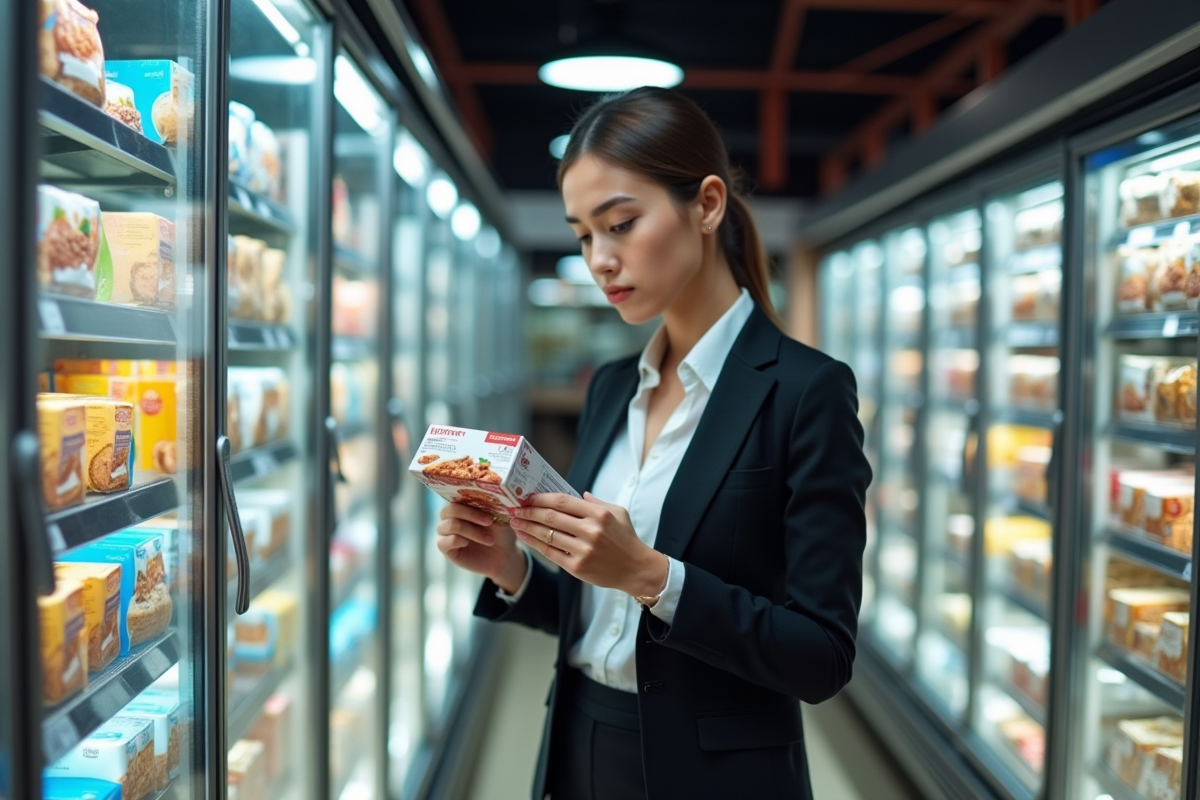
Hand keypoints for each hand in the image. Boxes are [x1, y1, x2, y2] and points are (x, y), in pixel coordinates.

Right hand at [436, 503, 526, 592]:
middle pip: (450, 509)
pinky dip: (460, 541)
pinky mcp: (446, 549)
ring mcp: (446, 533)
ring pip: (451, 525)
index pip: (456, 496)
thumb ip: (491, 505)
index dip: (470, 499)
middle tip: (490, 521)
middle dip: (471, 514)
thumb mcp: (500, 517)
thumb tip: (490, 493)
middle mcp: (449, 518)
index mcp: (461, 505)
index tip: (489, 505)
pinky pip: (444, 542)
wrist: (504, 556)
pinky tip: (469, 544)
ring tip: (489, 539)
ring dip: (472, 531)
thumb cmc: (501, 533)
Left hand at [509, 492, 666, 596]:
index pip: (562, 501)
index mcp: (599, 514)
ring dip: (527, 527)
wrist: (635, 568)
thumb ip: (596, 502)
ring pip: (547, 535)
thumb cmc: (626, 538)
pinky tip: (525, 537)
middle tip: (515, 508)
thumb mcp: (617, 512)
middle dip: (529, 511)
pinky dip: (534, 543)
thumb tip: (577, 493)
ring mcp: (583, 550)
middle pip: (551, 517)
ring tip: (515, 521)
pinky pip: (550, 552)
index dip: (541, 497)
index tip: (528, 496)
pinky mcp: (577, 567)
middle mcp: (590, 531)